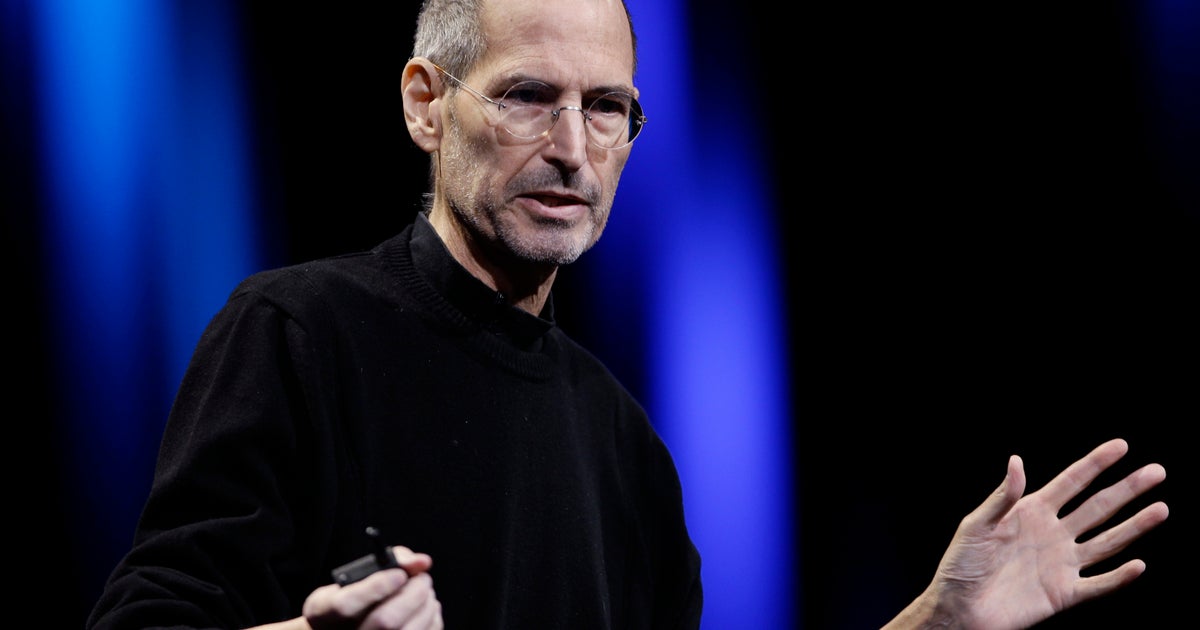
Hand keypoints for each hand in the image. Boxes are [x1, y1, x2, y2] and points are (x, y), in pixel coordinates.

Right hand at [302, 546, 442, 629]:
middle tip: (422, 578)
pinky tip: (425, 608)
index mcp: (324, 613)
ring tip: (424, 590)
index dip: (376, 587)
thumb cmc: (354, 596)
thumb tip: (421, 562)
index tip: (398, 574)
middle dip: (412, 593)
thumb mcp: (356, 574)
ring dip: (426, 604)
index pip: (345, 606)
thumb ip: (387, 559)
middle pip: (384, 622)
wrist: (348, 626)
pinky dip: (432, 617)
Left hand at [884, 438, 1167, 629]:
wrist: (959, 608)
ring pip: (1107, 542)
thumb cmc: (961, 564)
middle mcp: (1053, 534)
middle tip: (1157, 472)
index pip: (1071, 482)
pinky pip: (1098, 584)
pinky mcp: (1064, 593)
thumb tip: (1016, 461)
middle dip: (1127, 489)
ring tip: (1161, 509)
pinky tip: (1138, 564)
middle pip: (1098, 507)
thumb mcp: (976, 525)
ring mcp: (1062, 563)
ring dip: (1134, 527)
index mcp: (1032, 511)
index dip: (1095, 464)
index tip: (1121, 446)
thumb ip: (1001, 497)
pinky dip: (1119, 577)